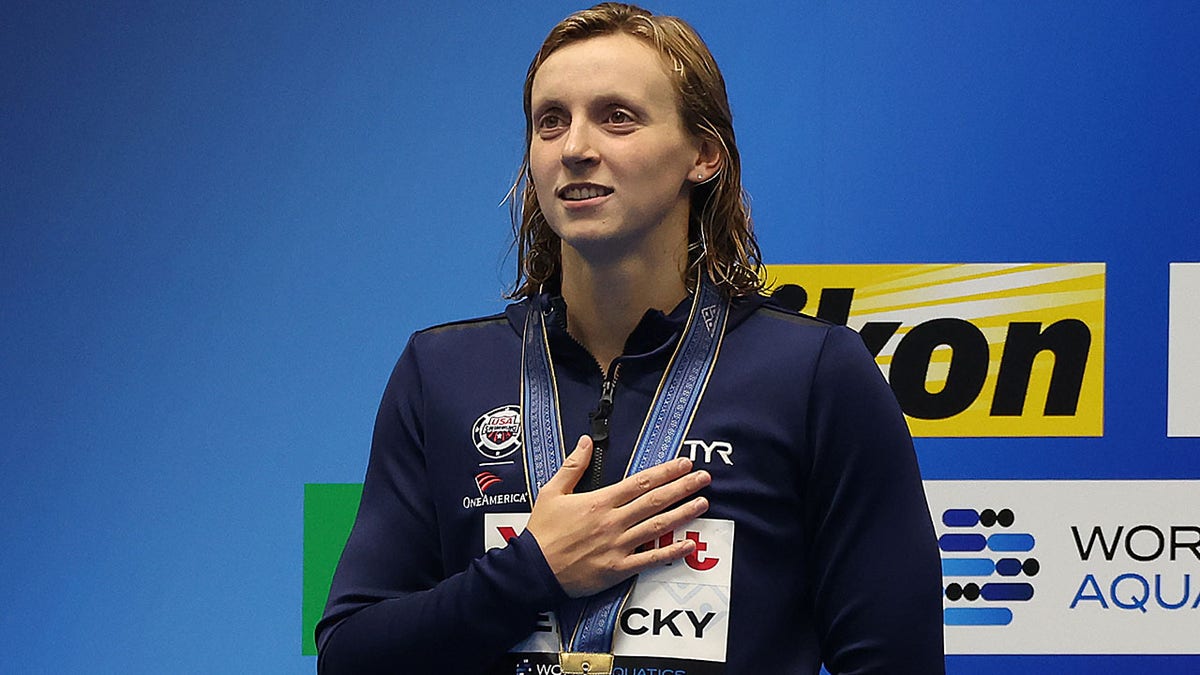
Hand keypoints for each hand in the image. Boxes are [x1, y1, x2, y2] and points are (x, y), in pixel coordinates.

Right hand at [524, 435, 711, 597]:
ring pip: (657, 527)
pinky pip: (649, 560)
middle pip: (655, 500)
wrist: (532, 570)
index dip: (665, 472)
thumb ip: (572, 466)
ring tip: (703, 503)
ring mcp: (618, 546)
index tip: (684, 463)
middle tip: (704, 478)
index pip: (640, 482)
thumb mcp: (552, 492)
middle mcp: (613, 521)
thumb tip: (585, 441)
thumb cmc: (542, 531)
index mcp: (600, 502)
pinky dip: (670, 552)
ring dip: (683, 514)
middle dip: (682, 487)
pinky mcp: (617, 569)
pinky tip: (689, 544)